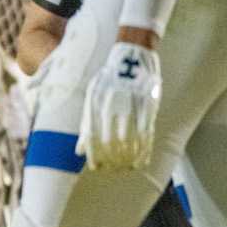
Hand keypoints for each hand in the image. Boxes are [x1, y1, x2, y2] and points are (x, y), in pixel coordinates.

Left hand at [78, 39, 161, 171]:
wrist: (130, 56)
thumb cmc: (107, 81)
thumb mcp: (92, 97)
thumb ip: (85, 124)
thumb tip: (78, 150)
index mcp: (95, 103)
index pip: (91, 135)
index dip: (93, 154)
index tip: (95, 168)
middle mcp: (111, 105)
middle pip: (109, 139)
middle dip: (110, 158)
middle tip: (112, 169)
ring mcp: (130, 105)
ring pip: (128, 138)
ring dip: (127, 156)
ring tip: (126, 168)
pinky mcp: (148, 104)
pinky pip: (146, 131)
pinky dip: (144, 148)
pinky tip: (142, 159)